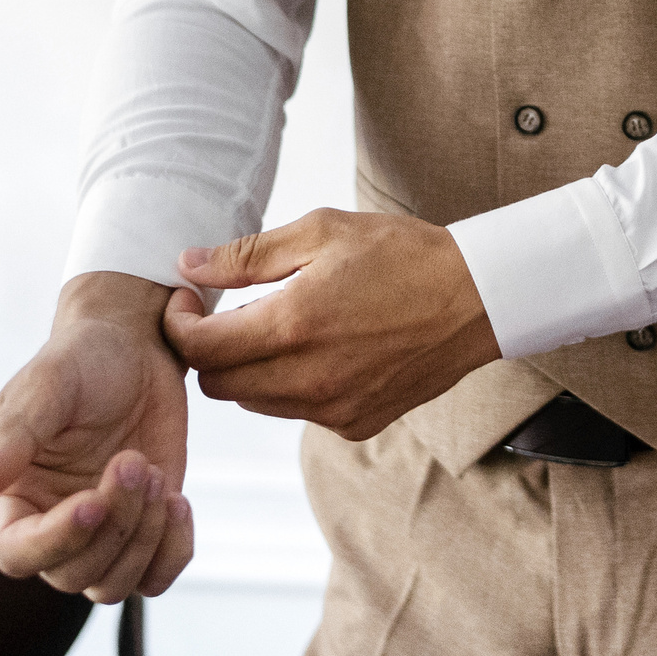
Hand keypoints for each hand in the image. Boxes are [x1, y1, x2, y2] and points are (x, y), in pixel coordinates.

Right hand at [0, 272, 193, 602]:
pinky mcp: (144, 527)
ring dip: (144, 539)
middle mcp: (50, 525)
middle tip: (136, 461)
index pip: (18, 554)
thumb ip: (13, 436)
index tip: (93, 502)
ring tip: (155, 474)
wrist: (135, 348)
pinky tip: (178, 501)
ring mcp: (100, 532)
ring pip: (114, 585)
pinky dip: (173, 550)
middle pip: (74, 574)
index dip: (56, 540)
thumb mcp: (45, 386)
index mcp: (11, 500)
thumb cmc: (79, 361)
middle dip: (114, 525)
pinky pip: (157, 575)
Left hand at [163, 208, 502, 440]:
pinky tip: (322, 350)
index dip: (178, 324)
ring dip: (250, 369)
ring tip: (281, 328)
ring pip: (254, 401)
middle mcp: (308, 378)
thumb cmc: (403, 255)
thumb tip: (188, 266)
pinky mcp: (355, 423)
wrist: (478, 298)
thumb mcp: (324, 231)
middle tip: (228, 313)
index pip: (198, 349)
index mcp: (293, 325)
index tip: (188, 300)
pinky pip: (296, 412)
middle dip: (210, 350)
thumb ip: (248, 255)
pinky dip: (291, 386)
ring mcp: (332, 408)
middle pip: (217, 385)